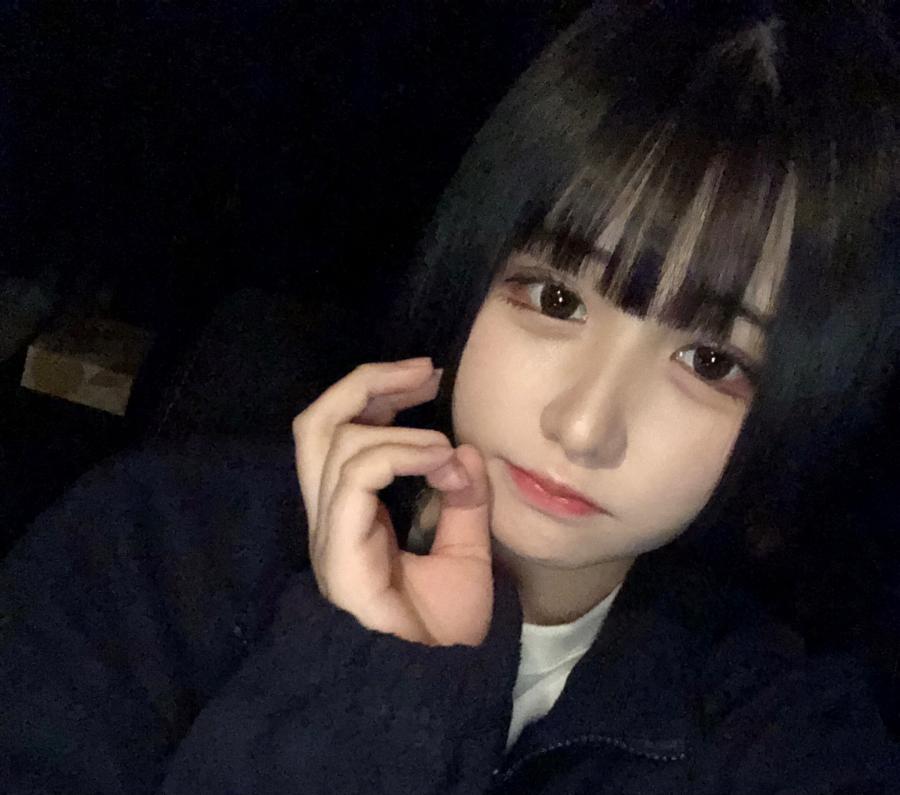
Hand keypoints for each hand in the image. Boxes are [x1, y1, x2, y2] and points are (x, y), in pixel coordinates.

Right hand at [292, 358, 493, 646]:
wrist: (432, 689)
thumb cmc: (439, 630)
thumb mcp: (466, 552)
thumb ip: (465, 502)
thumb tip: (468, 453)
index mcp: (351, 513)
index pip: (338, 432)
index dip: (376, 393)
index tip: (428, 379)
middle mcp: (330, 516)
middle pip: (315, 422)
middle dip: (367, 382)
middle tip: (424, 372)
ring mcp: (330, 532)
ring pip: (330, 439)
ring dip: (400, 426)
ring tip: (447, 448)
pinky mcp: (341, 550)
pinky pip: (358, 476)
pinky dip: (402, 454)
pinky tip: (442, 463)